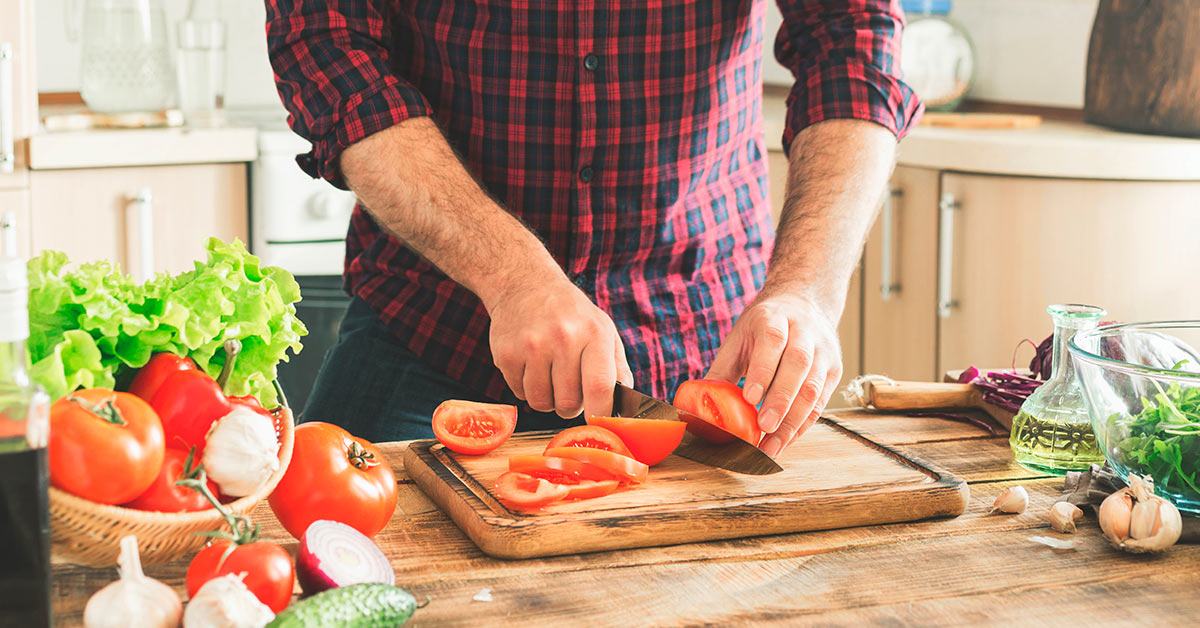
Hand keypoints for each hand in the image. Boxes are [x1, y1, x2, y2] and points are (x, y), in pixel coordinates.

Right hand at [487, 276, 633, 418]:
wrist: (525, 284)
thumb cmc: (572, 314)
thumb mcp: (603, 330)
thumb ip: (618, 369)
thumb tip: (625, 409)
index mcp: (594, 334)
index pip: (600, 388)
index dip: (599, 413)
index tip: (597, 420)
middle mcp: (563, 338)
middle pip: (568, 403)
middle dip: (570, 406)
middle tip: (569, 388)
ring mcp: (531, 346)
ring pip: (541, 403)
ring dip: (547, 398)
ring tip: (549, 375)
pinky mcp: (506, 354)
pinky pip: (519, 394)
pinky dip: (526, 388)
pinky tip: (531, 365)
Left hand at [707, 292, 842, 456]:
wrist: (802, 304)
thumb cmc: (763, 327)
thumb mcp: (739, 337)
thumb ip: (721, 370)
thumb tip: (697, 405)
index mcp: (775, 318)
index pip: (773, 342)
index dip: (763, 370)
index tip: (750, 398)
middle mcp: (804, 332)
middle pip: (798, 365)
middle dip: (781, 399)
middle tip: (764, 427)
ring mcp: (823, 351)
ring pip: (814, 386)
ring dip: (794, 420)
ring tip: (773, 446)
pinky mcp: (834, 370)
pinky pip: (821, 401)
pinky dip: (803, 424)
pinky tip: (786, 440)